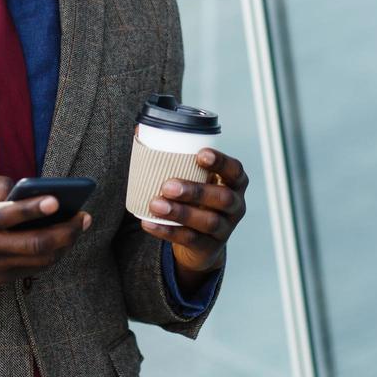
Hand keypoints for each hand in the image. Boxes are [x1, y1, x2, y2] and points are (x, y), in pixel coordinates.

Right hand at [0, 171, 89, 297]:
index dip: (31, 209)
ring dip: (64, 244)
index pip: (3, 215)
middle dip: (65, 231)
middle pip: (31, 244)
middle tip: (83, 217)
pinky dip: (51, 256)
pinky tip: (61, 241)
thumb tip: (26, 189)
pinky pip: (31, 271)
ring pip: (37, 261)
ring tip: (78, 226)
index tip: (56, 200)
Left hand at [141, 149, 247, 292]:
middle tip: (167, 185)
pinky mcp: (210, 248)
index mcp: (234, 183)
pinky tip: (149, 223)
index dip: (221, 162)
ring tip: (155, 204)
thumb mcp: (194, 178)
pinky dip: (168, 231)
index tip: (200, 154)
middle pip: (222, 198)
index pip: (235, 170)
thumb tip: (141, 128)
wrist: (201, 241)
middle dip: (196, 190)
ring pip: (207, 221)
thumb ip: (175, 156)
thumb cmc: (196, 197)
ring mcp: (225, 229)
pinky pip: (190, 240)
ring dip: (180, 212)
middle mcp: (236, 205)